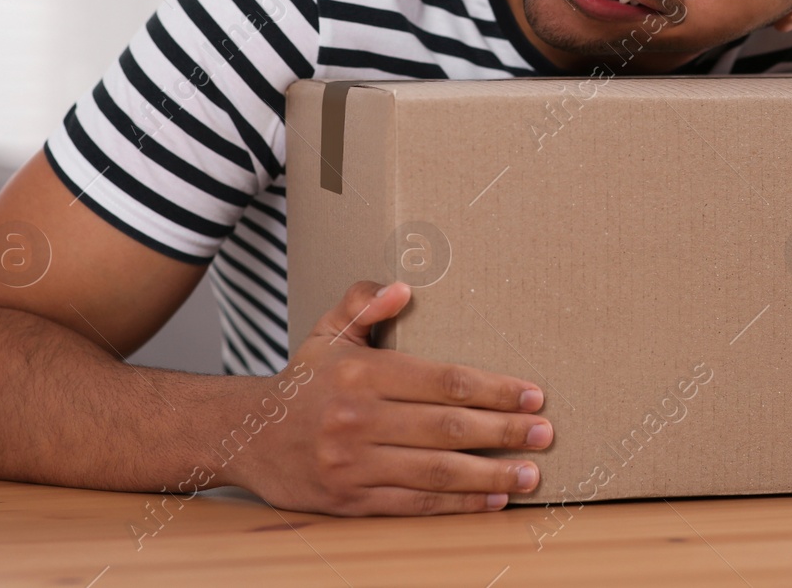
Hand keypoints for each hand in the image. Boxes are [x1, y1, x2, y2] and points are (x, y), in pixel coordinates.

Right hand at [233, 281, 552, 515]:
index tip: (531, 394)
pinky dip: (457, 505)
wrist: (247, 436)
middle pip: (448, 429)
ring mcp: (354, 465)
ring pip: (436, 472)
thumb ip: (364, 304)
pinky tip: (491, 501)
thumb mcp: (328, 332)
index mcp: (361, 374)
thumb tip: (404, 287)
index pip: (443, 382)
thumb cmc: (302, 381)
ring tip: (530, 475)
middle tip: (545, 432)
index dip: (493, 390)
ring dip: (490, 475)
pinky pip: (414, 503)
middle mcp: (357, 420)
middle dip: (504, 432)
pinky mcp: (351, 500)